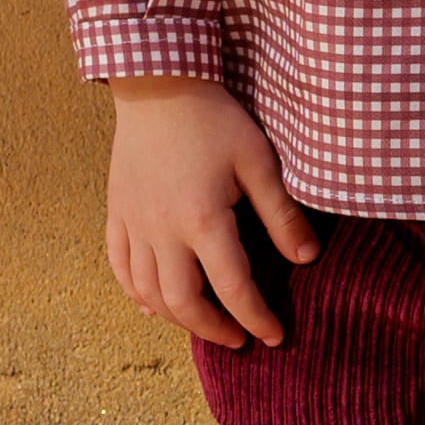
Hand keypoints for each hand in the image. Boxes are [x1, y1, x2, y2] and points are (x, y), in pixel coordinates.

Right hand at [106, 81, 321, 350]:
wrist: (159, 86)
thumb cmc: (215, 120)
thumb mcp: (258, 162)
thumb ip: (281, 214)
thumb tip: (308, 259)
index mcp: (202, 219)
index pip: (233, 288)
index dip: (256, 317)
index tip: (275, 335)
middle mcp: (162, 230)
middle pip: (183, 303)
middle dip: (214, 329)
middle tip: (240, 339)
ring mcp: (133, 224)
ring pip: (147, 293)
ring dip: (177, 318)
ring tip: (205, 324)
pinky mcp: (116, 213)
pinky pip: (120, 267)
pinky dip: (137, 294)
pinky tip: (155, 305)